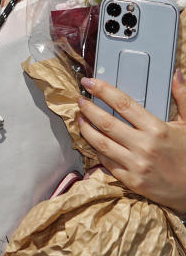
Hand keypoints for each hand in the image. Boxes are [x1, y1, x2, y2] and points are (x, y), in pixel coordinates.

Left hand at [78, 72, 185, 212]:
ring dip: (86, 128)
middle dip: (88, 108)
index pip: (123, 103)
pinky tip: (92, 141)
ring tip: (80, 118)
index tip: (89, 82)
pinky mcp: (131, 181)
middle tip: (80, 100)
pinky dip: (96, 150)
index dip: (102, 90)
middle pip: (106, 123)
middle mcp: (144, 146)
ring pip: (101, 143)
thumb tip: (176, 73)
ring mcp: (136, 165)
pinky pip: (106, 162)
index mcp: (158, 129)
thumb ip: (182, 97)